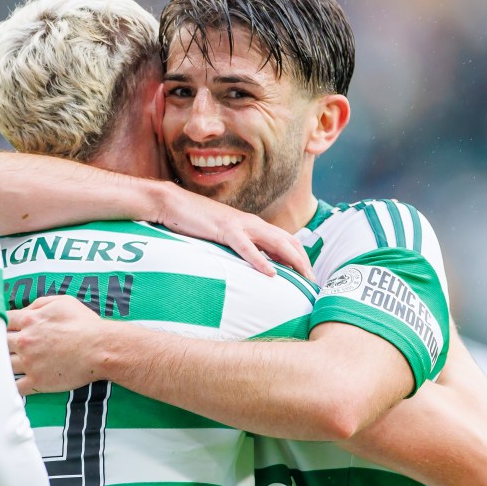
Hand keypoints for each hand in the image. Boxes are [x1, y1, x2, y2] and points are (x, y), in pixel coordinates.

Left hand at [8, 296, 108, 394]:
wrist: (100, 349)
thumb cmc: (85, 324)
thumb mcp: (63, 302)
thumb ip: (39, 303)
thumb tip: (24, 310)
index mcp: (29, 321)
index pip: (3, 320)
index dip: (2, 324)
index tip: (6, 329)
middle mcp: (25, 342)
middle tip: (2, 346)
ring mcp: (29, 363)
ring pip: (3, 365)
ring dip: (2, 364)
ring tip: (3, 365)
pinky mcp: (37, 381)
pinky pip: (15, 387)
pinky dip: (10, 386)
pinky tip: (10, 384)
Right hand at [155, 181, 313, 279]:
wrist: (173, 203)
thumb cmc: (196, 222)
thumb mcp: (223, 236)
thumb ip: (238, 245)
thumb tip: (250, 264)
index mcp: (253, 225)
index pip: (286, 240)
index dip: (300, 257)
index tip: (308, 276)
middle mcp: (252, 223)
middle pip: (288, 241)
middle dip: (303, 262)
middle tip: (313, 282)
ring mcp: (240, 225)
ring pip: (275, 242)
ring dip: (292, 260)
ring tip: (303, 277)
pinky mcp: (225, 230)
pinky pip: (247, 247)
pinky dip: (260, 260)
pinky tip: (270, 273)